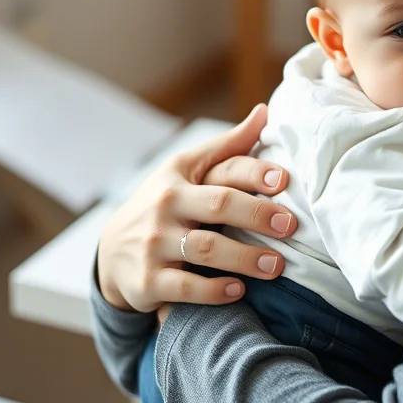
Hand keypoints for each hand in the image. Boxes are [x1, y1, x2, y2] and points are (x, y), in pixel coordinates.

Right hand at [96, 104, 297, 312]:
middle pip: (218, 205)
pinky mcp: (149, 282)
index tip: (284, 179)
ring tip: (276, 266)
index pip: (223, 169)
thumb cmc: (166, 204)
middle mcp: (166, 206)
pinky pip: (186, 287)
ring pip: (205, 249)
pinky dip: (214, 291)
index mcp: (180, 176)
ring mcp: (154, 244)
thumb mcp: (188, 170)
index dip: (255, 173)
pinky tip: (239, 290)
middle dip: (257, 215)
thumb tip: (266, 111)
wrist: (112, 253)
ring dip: (245, 257)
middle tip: (290, 226)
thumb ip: (229, 146)